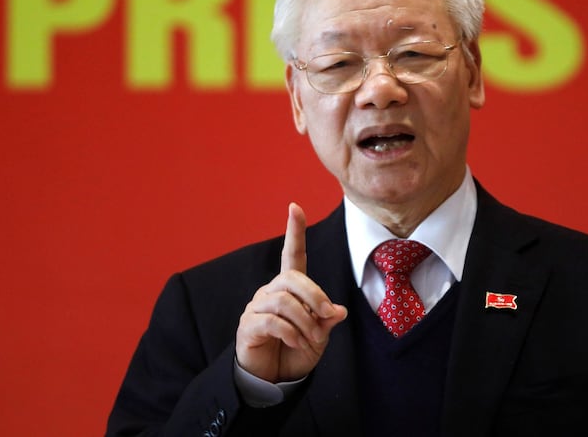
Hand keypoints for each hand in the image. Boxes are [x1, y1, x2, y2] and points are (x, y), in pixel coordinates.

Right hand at [235, 203, 347, 382]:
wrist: (273, 379)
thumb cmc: (295, 352)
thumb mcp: (319, 337)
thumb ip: (326, 322)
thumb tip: (338, 311)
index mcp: (290, 288)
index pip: (292, 254)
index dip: (294, 231)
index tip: (295, 207)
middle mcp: (271, 291)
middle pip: (293, 278)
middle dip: (316, 296)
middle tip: (329, 317)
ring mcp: (257, 307)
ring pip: (284, 302)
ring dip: (306, 323)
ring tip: (312, 340)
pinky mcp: (248, 325)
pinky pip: (273, 321)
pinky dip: (292, 333)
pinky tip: (298, 344)